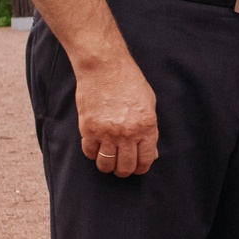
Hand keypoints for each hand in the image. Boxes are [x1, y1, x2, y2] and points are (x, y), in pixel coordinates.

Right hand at [76, 51, 159, 175]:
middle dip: (124, 171)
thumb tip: (151, 152)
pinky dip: (92, 153)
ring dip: (107, 165)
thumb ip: (150, 129)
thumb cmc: (130, 82)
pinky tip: (96, 147)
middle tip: (121, 167)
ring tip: (108, 160)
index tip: (137, 168)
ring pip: (105, 164)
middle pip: (124, 167)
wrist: (105, 67)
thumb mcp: (149, 104)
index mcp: (146, 127)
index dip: (141, 168)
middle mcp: (126, 133)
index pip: (145, 160)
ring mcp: (106, 132)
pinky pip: (89, 151)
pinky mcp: (88, 128)